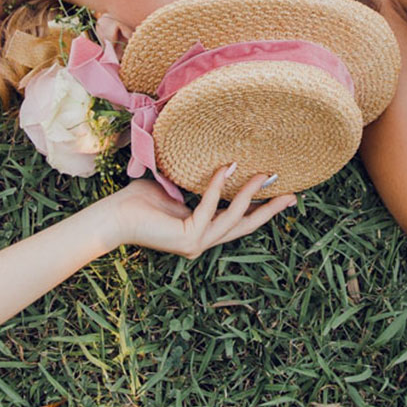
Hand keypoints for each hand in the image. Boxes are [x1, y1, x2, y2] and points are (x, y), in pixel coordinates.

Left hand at [104, 167, 294, 258]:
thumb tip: (217, 162)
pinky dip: (218, 187)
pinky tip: (226, 168)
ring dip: (250, 195)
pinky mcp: (188, 238)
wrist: (113, 217)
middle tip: (293, 196)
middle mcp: (201, 242)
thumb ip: (196, 184)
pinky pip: (209, 208)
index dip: (260, 210)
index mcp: (200, 231)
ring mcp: (196, 244)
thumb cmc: (137, 202)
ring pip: (233, 218)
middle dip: (270, 211)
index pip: (236, 221)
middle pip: (245, 226)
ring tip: (264, 174)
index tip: (282, 195)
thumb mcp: (175, 189)